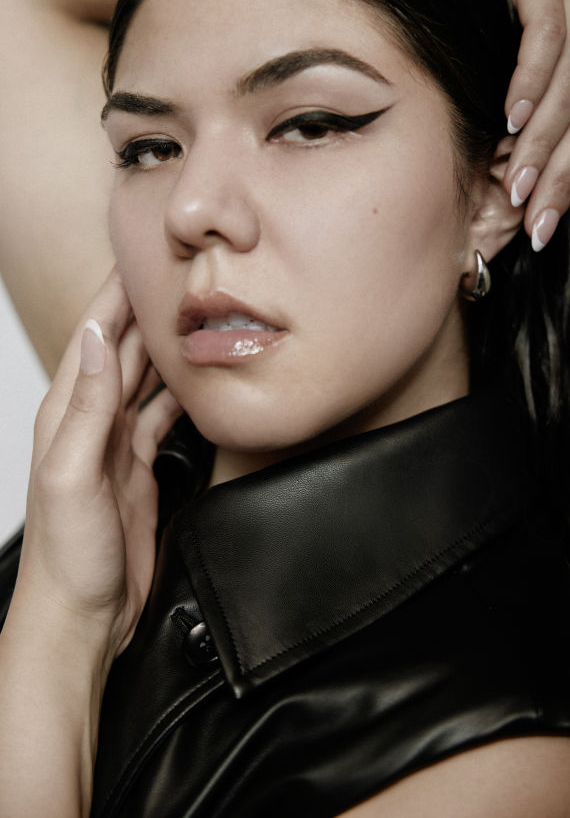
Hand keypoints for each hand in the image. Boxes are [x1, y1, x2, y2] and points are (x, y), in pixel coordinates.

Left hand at [17, 267, 181, 661]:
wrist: (82, 615)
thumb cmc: (67, 556)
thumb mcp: (73, 475)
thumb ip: (87, 406)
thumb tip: (96, 340)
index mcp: (68, 413)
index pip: (94, 337)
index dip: (116, 294)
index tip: (140, 256)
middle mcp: (91, 420)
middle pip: (124, 349)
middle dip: (148, 309)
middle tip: (182, 274)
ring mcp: (116, 442)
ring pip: (147, 378)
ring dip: (168, 345)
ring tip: (197, 313)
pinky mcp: (139, 466)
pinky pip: (163, 415)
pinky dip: (182, 392)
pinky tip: (199, 376)